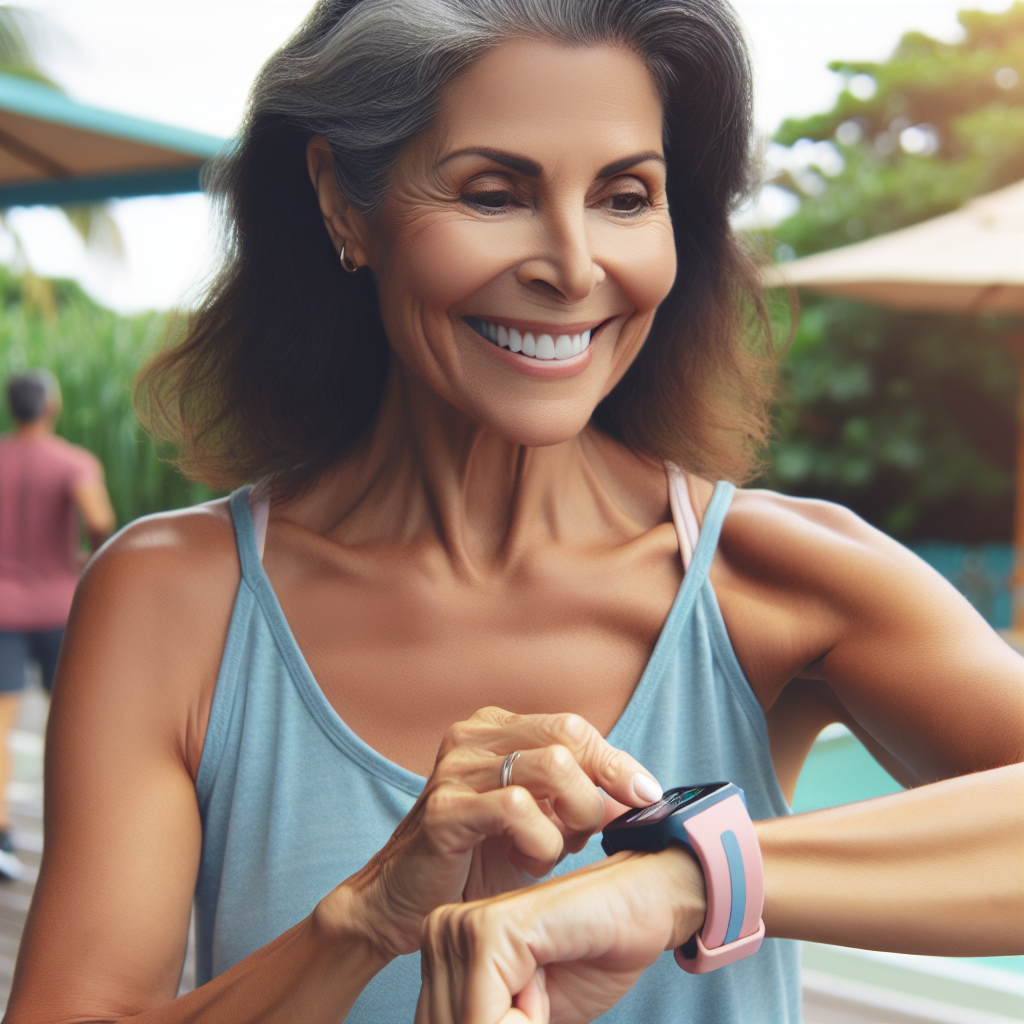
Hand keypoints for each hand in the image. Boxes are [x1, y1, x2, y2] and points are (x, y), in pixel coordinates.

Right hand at [322, 707, 661, 958]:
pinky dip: (541, 841)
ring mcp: (454, 769)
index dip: (616, 761)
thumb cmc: (475, 863)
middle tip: (590, 834)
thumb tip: (637, 794)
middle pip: (567, 738)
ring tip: (551, 853)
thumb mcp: (538, 825)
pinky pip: (517, 810)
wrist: (405, 905)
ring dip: (570, 819)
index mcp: (495, 730)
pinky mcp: (444, 809)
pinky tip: (528, 863)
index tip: (646, 794)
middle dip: (597, 789)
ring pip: (551, 767)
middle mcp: (472, 737)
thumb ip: (578, 802)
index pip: (573, 727)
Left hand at [416, 846, 706, 1023]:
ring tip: (543, 978)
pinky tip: (545, 976)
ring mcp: (463, 926)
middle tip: (540, 988)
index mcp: (441, 951)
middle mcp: (441, 931)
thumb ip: (485, 1022)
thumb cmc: (589, 957)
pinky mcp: (492, 929)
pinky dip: (528, 1020)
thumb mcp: (521, 1015)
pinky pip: (487, 1020)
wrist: (641, 907)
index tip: (528, 1002)